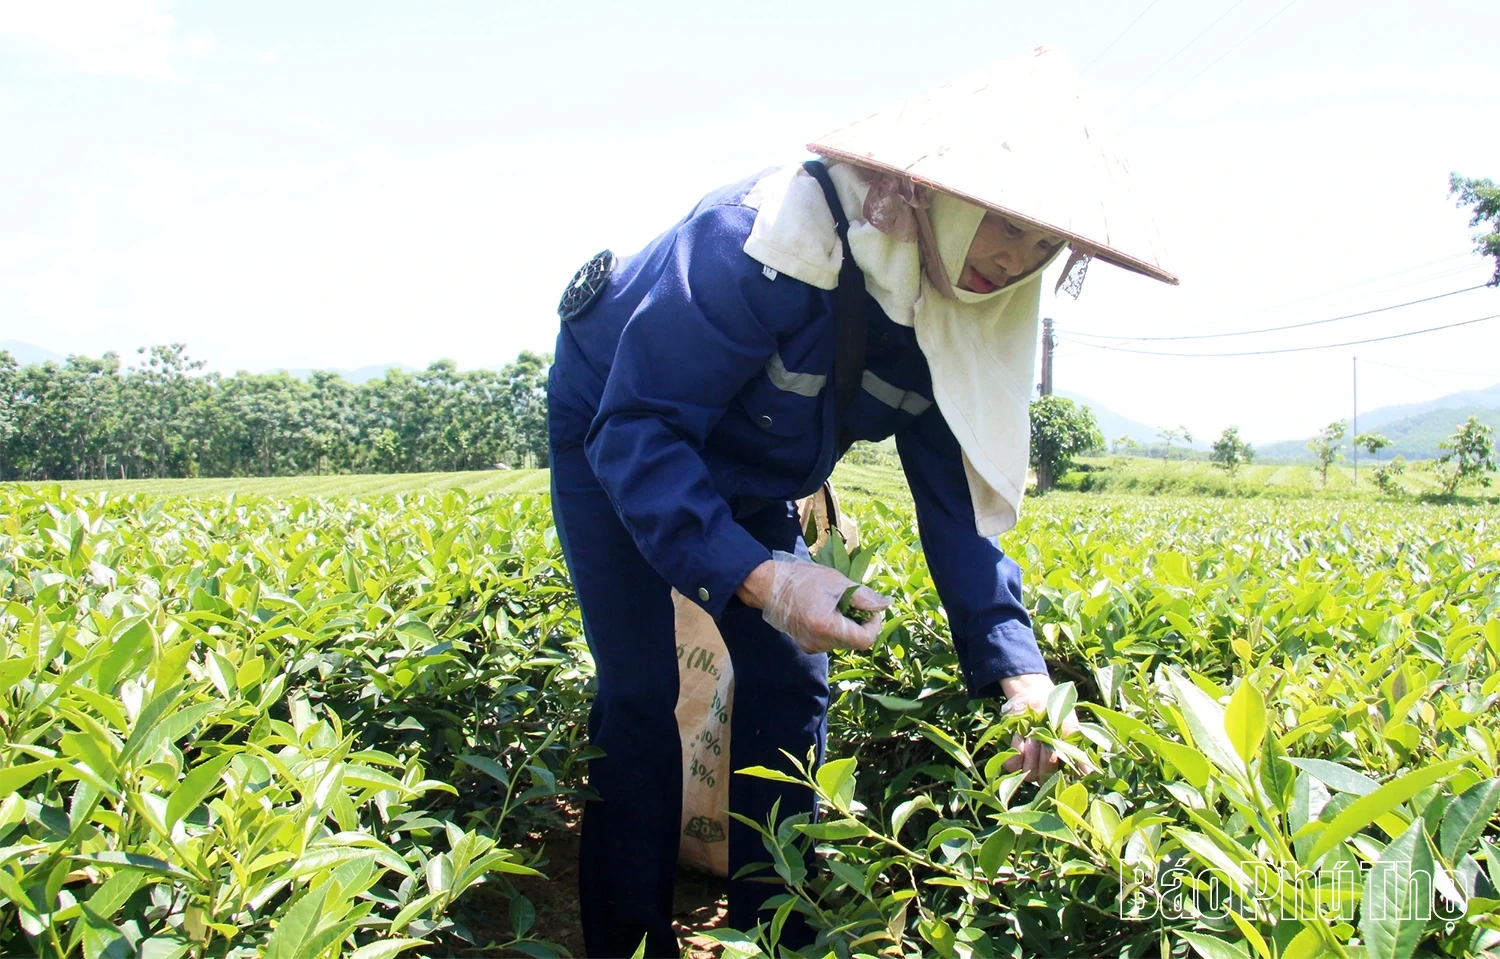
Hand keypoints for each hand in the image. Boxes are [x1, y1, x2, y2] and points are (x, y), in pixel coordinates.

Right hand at [747, 551, 890, 653]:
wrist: (769, 585)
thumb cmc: (803, 579)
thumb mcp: (838, 582)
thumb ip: (864, 598)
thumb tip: (886, 606)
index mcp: (827, 627)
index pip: (865, 639)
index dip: (874, 625)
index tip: (871, 608)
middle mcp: (819, 643)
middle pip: (854, 641)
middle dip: (861, 623)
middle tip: (854, 602)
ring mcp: (811, 646)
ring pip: (843, 641)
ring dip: (848, 625)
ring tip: (837, 604)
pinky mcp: (806, 645)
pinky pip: (830, 641)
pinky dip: (835, 628)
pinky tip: (826, 611)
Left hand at [999, 673, 1081, 781]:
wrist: (1035, 697)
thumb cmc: (1058, 712)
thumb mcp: (1070, 727)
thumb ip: (1077, 748)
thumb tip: (1090, 773)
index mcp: (1063, 763)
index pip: (1061, 779)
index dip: (1060, 769)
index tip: (1058, 751)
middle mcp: (1046, 768)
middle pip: (1044, 778)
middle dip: (1045, 758)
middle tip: (1045, 740)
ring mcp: (1029, 764)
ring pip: (1029, 773)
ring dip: (1031, 753)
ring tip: (1033, 735)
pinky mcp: (1013, 757)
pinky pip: (1013, 765)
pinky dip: (1017, 750)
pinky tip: (1021, 737)